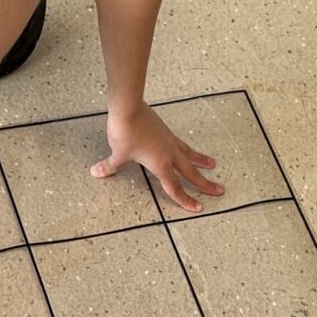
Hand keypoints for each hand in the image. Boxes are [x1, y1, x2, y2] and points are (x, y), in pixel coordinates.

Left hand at [93, 105, 223, 214]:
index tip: (198, 208)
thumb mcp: (117, 153)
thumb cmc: (125, 132)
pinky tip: (188, 149)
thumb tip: (97, 172)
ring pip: (190, 155)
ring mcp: (169, 141)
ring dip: (202, 162)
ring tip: (213, 165)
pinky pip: (181, 144)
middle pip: (191, 173)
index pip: (174, 188)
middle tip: (220, 190)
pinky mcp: (165, 131)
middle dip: (205, 184)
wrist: (128, 108)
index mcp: (160, 164)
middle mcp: (169, 154)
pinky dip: (188, 149)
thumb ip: (110, 166)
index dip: (185, 200)